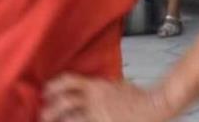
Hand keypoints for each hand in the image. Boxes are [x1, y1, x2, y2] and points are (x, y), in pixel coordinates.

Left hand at [41, 75, 173, 121]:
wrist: (154, 105)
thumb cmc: (138, 96)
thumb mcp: (116, 84)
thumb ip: (102, 87)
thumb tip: (93, 88)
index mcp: (96, 85)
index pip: (68, 81)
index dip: (54, 86)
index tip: (46, 91)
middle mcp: (94, 98)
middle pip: (65, 101)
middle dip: (51, 109)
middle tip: (43, 114)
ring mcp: (98, 113)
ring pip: (71, 117)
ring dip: (58, 119)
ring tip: (48, 121)